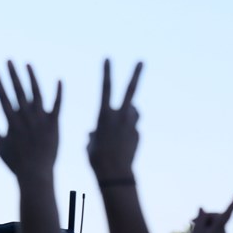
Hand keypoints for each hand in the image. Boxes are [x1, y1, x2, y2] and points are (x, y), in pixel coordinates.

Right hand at [0, 62, 60, 180]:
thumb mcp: (0, 148)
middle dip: (12, 74)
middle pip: (18, 91)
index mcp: (11, 122)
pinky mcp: (54, 124)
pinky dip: (59, 93)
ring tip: (27, 64)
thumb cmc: (16, 165)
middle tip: (9, 60)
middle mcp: (25, 118)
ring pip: (36, 94)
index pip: (3, 98)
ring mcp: (40, 120)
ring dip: (32, 78)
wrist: (36, 175)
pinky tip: (59, 80)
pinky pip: (57, 105)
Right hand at [88, 59, 141, 182]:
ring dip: (128, 113)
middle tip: (142, 61)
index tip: (108, 58)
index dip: (106, 72)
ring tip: (119, 124)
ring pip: (133, 111)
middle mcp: (120, 116)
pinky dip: (126, 133)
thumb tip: (96, 132)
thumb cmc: (96, 158)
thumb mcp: (90, 142)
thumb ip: (94, 133)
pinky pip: (132, 129)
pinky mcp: (137, 134)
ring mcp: (131, 125)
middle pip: (130, 90)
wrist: (114, 173)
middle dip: (136, 74)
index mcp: (104, 115)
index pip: (106, 88)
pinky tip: (121, 146)